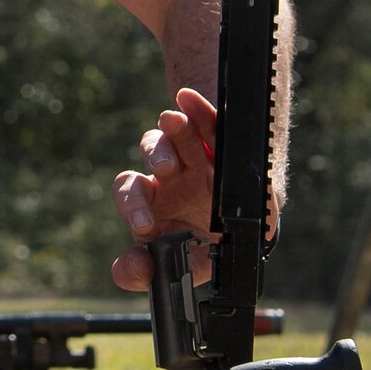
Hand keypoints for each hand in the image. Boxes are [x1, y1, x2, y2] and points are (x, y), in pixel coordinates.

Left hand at [111, 87, 222, 291]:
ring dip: (175, 128)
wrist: (241, 241)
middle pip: (153, 154)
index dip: (134, 205)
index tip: (145, 223)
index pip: (132, 193)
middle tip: (166, 169)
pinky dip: (200, 110)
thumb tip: (129, 271)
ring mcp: (194, 159)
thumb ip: (145, 271)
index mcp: (152, 203)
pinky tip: (189, 98)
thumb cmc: (201, 252)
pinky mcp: (220, 150)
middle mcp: (169, 176)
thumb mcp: (179, 268)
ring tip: (173, 122)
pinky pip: (208, 125)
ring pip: (176, 135)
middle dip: (157, 156)